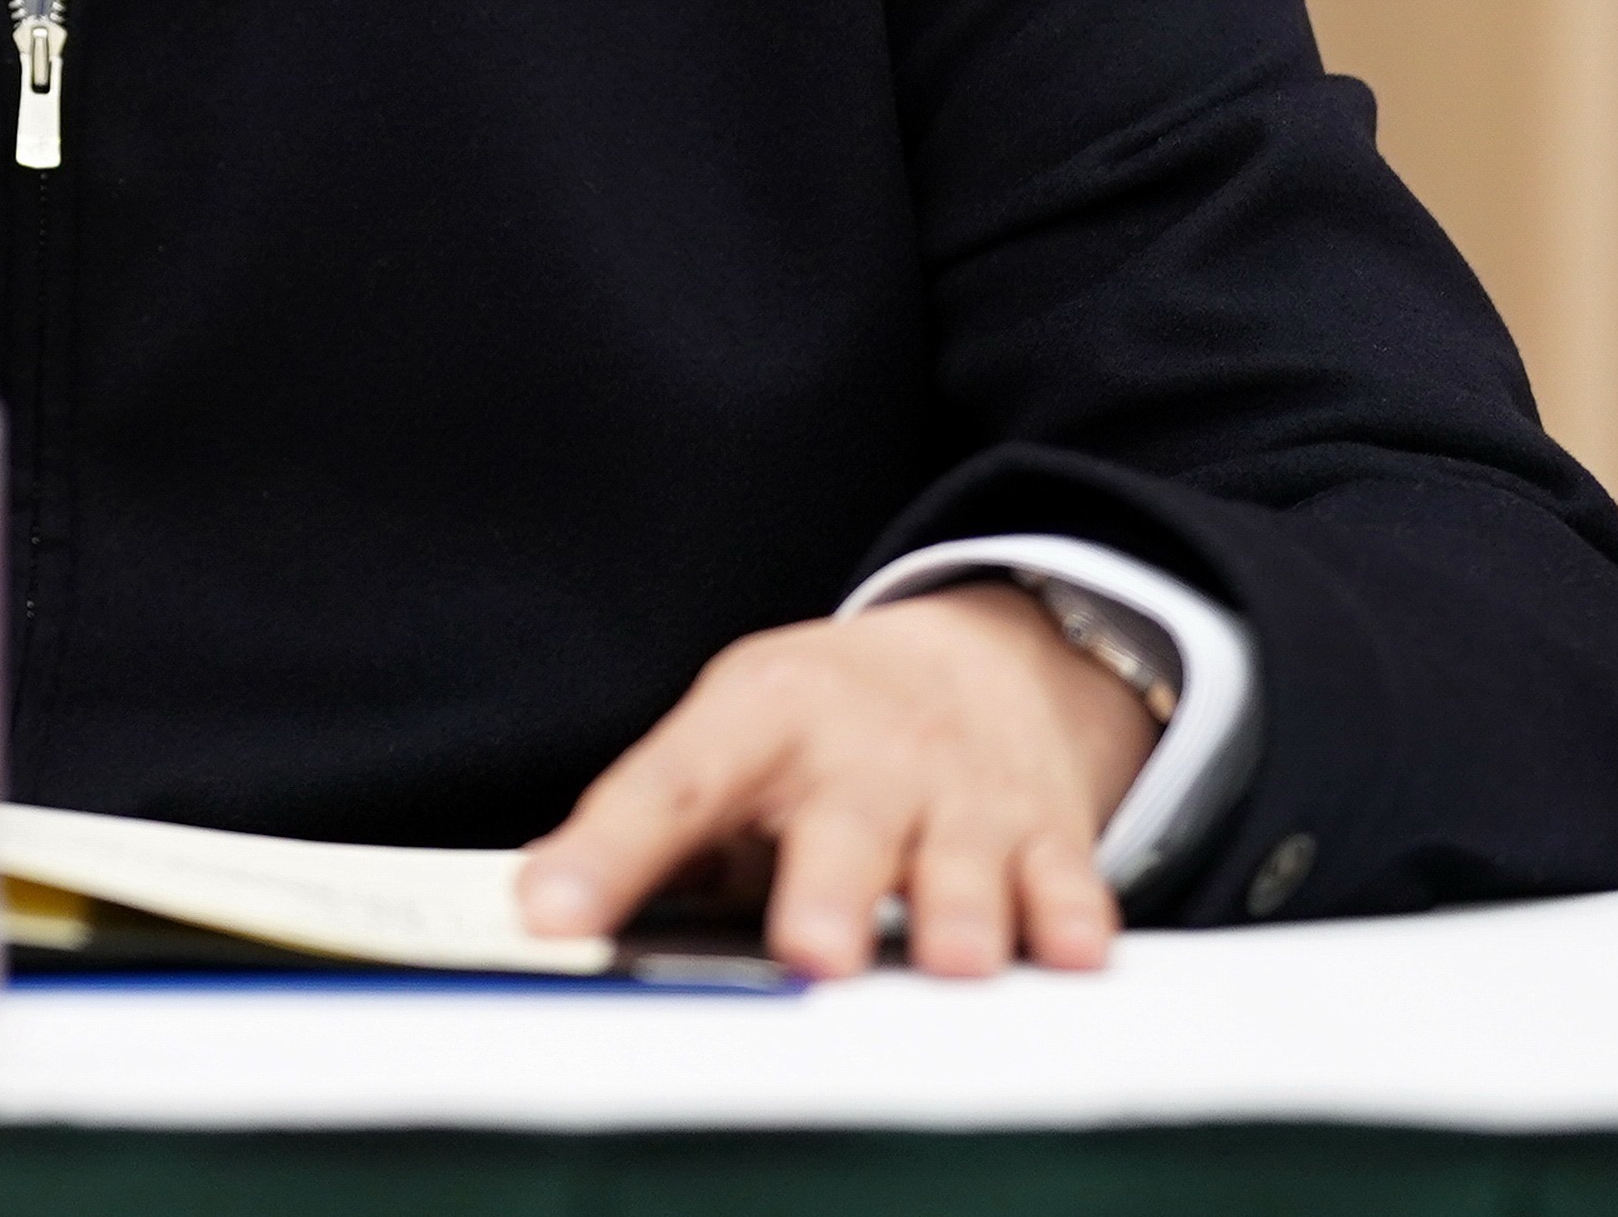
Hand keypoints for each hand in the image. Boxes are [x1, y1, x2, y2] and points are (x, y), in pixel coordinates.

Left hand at [515, 586, 1156, 979]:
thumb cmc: (826, 720)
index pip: (670, 786)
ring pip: (962, 862)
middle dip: (828, 891)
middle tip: (811, 952)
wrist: (985, 656)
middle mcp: (863, 752)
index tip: (552, 914)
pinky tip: (1067, 948)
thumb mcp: (730, 737)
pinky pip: (1064, 880)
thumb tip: (547, 906)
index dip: (610, 851)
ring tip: (951, 962)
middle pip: (840, 826)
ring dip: (957, 913)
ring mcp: (961, 794)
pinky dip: (1069, 917)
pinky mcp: (1046, 834)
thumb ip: (658, 830)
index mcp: (759, 719)